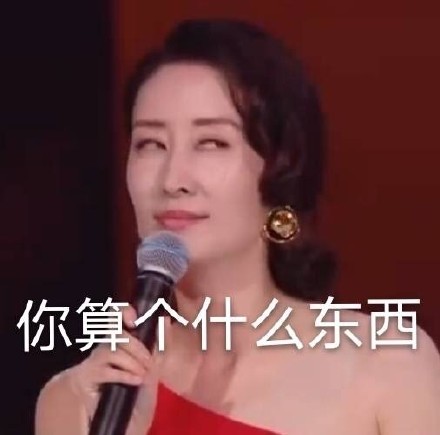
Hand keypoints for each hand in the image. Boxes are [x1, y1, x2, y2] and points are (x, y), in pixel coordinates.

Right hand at [64, 304, 159, 434]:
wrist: (123, 416)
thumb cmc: (136, 384)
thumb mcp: (152, 364)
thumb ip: (160, 342)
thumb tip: (165, 318)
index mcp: (121, 338)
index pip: (116, 313)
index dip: (123, 311)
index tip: (134, 319)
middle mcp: (106, 345)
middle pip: (116, 333)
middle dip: (136, 346)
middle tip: (150, 361)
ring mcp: (95, 360)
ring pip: (112, 351)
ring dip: (132, 362)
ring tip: (144, 375)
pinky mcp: (88, 378)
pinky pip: (106, 371)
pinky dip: (124, 374)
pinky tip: (136, 380)